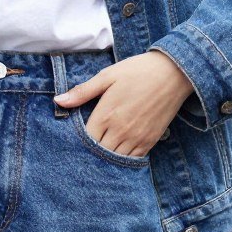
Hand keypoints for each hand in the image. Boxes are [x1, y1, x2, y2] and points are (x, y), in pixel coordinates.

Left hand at [53, 51, 194, 157]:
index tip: (71, 143)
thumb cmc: (137, 71)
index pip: (84, 140)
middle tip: (82, 154)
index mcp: (106, 114)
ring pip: (114, 159)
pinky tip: (117, 156)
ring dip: (106, 160)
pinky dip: (123, 160)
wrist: (174, 72)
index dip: (77, 143)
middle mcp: (120, 130)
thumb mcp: (107, 76)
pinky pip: (132, 160)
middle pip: (98, 153)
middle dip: (89, 153)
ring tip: (98, 158)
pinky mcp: (150, 141)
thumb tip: (58, 101)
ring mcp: (136, 138)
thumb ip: (82, 92)